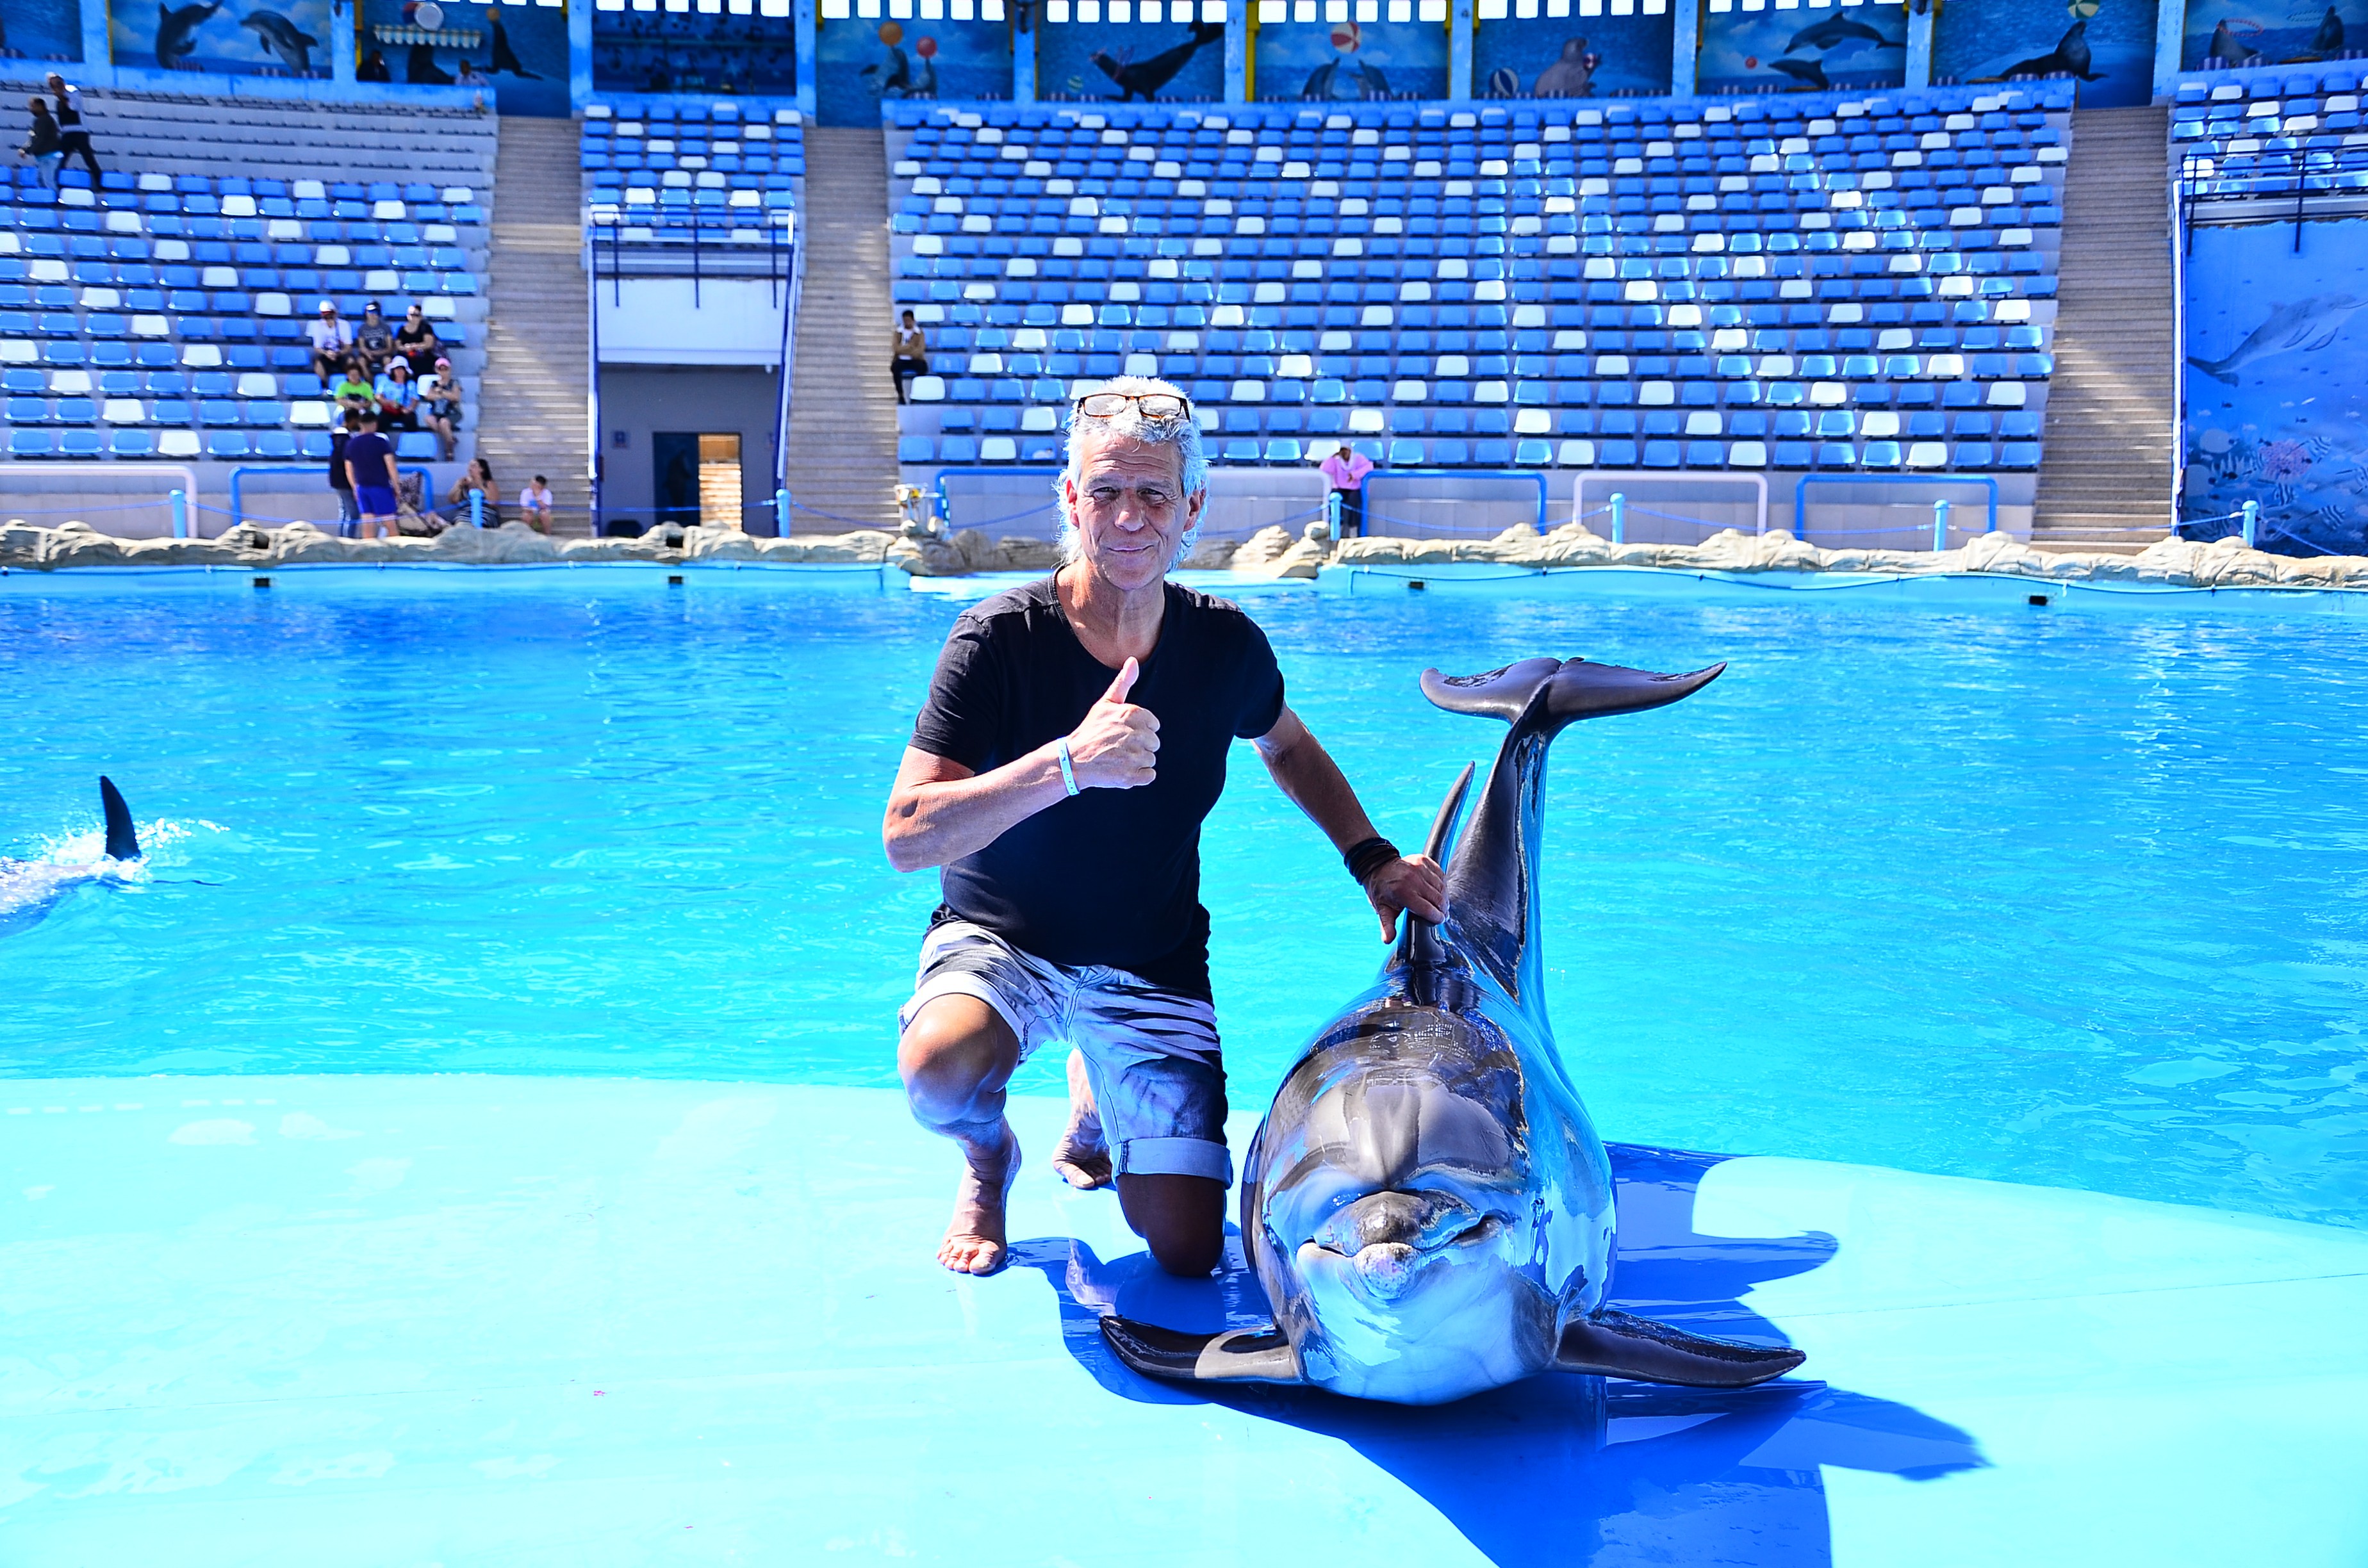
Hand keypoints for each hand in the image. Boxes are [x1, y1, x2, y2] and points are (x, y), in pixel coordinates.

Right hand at [1063, 656, 1158, 790]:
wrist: (1073, 760)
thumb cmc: (1091, 730)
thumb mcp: (1106, 703)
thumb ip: (1123, 682)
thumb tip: (1133, 660)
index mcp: (1133, 714)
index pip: (1154, 725)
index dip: (1139, 730)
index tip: (1122, 733)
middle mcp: (1136, 734)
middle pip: (1154, 743)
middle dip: (1139, 746)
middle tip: (1117, 747)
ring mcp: (1134, 756)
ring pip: (1151, 759)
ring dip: (1137, 761)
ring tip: (1117, 758)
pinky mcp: (1131, 776)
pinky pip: (1149, 775)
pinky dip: (1138, 776)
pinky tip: (1121, 770)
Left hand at [1363, 853, 1446, 939]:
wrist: (1377, 866)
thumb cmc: (1380, 890)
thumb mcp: (1382, 909)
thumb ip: (1387, 926)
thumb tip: (1387, 940)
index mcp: (1403, 893)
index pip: (1428, 909)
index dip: (1437, 917)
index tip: (1439, 920)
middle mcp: (1413, 879)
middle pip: (1438, 899)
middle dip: (1443, 909)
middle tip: (1443, 914)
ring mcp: (1419, 868)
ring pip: (1441, 887)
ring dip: (1443, 897)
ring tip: (1441, 904)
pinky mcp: (1423, 860)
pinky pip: (1440, 874)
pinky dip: (1441, 883)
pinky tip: (1438, 890)